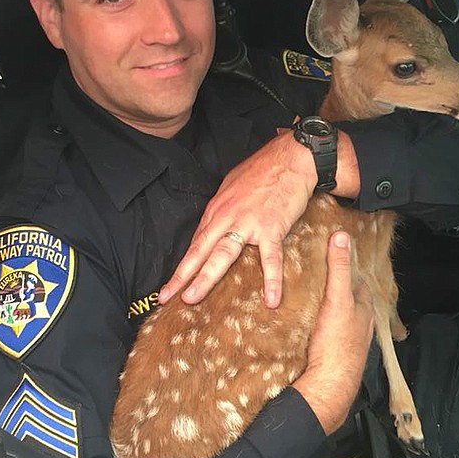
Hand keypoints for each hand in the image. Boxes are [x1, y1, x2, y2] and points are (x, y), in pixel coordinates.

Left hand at [159, 132, 317, 308]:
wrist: (290, 157)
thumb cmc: (263, 169)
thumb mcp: (233, 186)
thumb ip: (224, 209)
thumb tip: (217, 226)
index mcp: (217, 209)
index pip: (197, 242)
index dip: (183, 265)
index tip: (172, 283)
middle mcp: (227, 217)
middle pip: (200, 250)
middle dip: (182, 275)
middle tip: (168, 296)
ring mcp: (248, 224)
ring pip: (223, 255)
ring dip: (206, 278)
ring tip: (193, 298)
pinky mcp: (271, 228)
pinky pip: (271, 258)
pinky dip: (272, 280)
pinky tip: (271, 300)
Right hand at [293, 232, 373, 433]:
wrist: (328, 386)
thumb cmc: (336, 344)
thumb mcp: (338, 299)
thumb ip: (339, 268)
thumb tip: (341, 236)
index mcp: (364, 310)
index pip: (358, 281)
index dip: (348, 267)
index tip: (336, 256)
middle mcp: (360, 326)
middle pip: (351, 301)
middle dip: (339, 289)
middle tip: (321, 277)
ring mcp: (348, 343)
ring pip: (341, 320)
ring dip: (330, 310)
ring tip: (312, 299)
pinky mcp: (333, 356)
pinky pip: (329, 335)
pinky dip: (321, 328)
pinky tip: (308, 328)